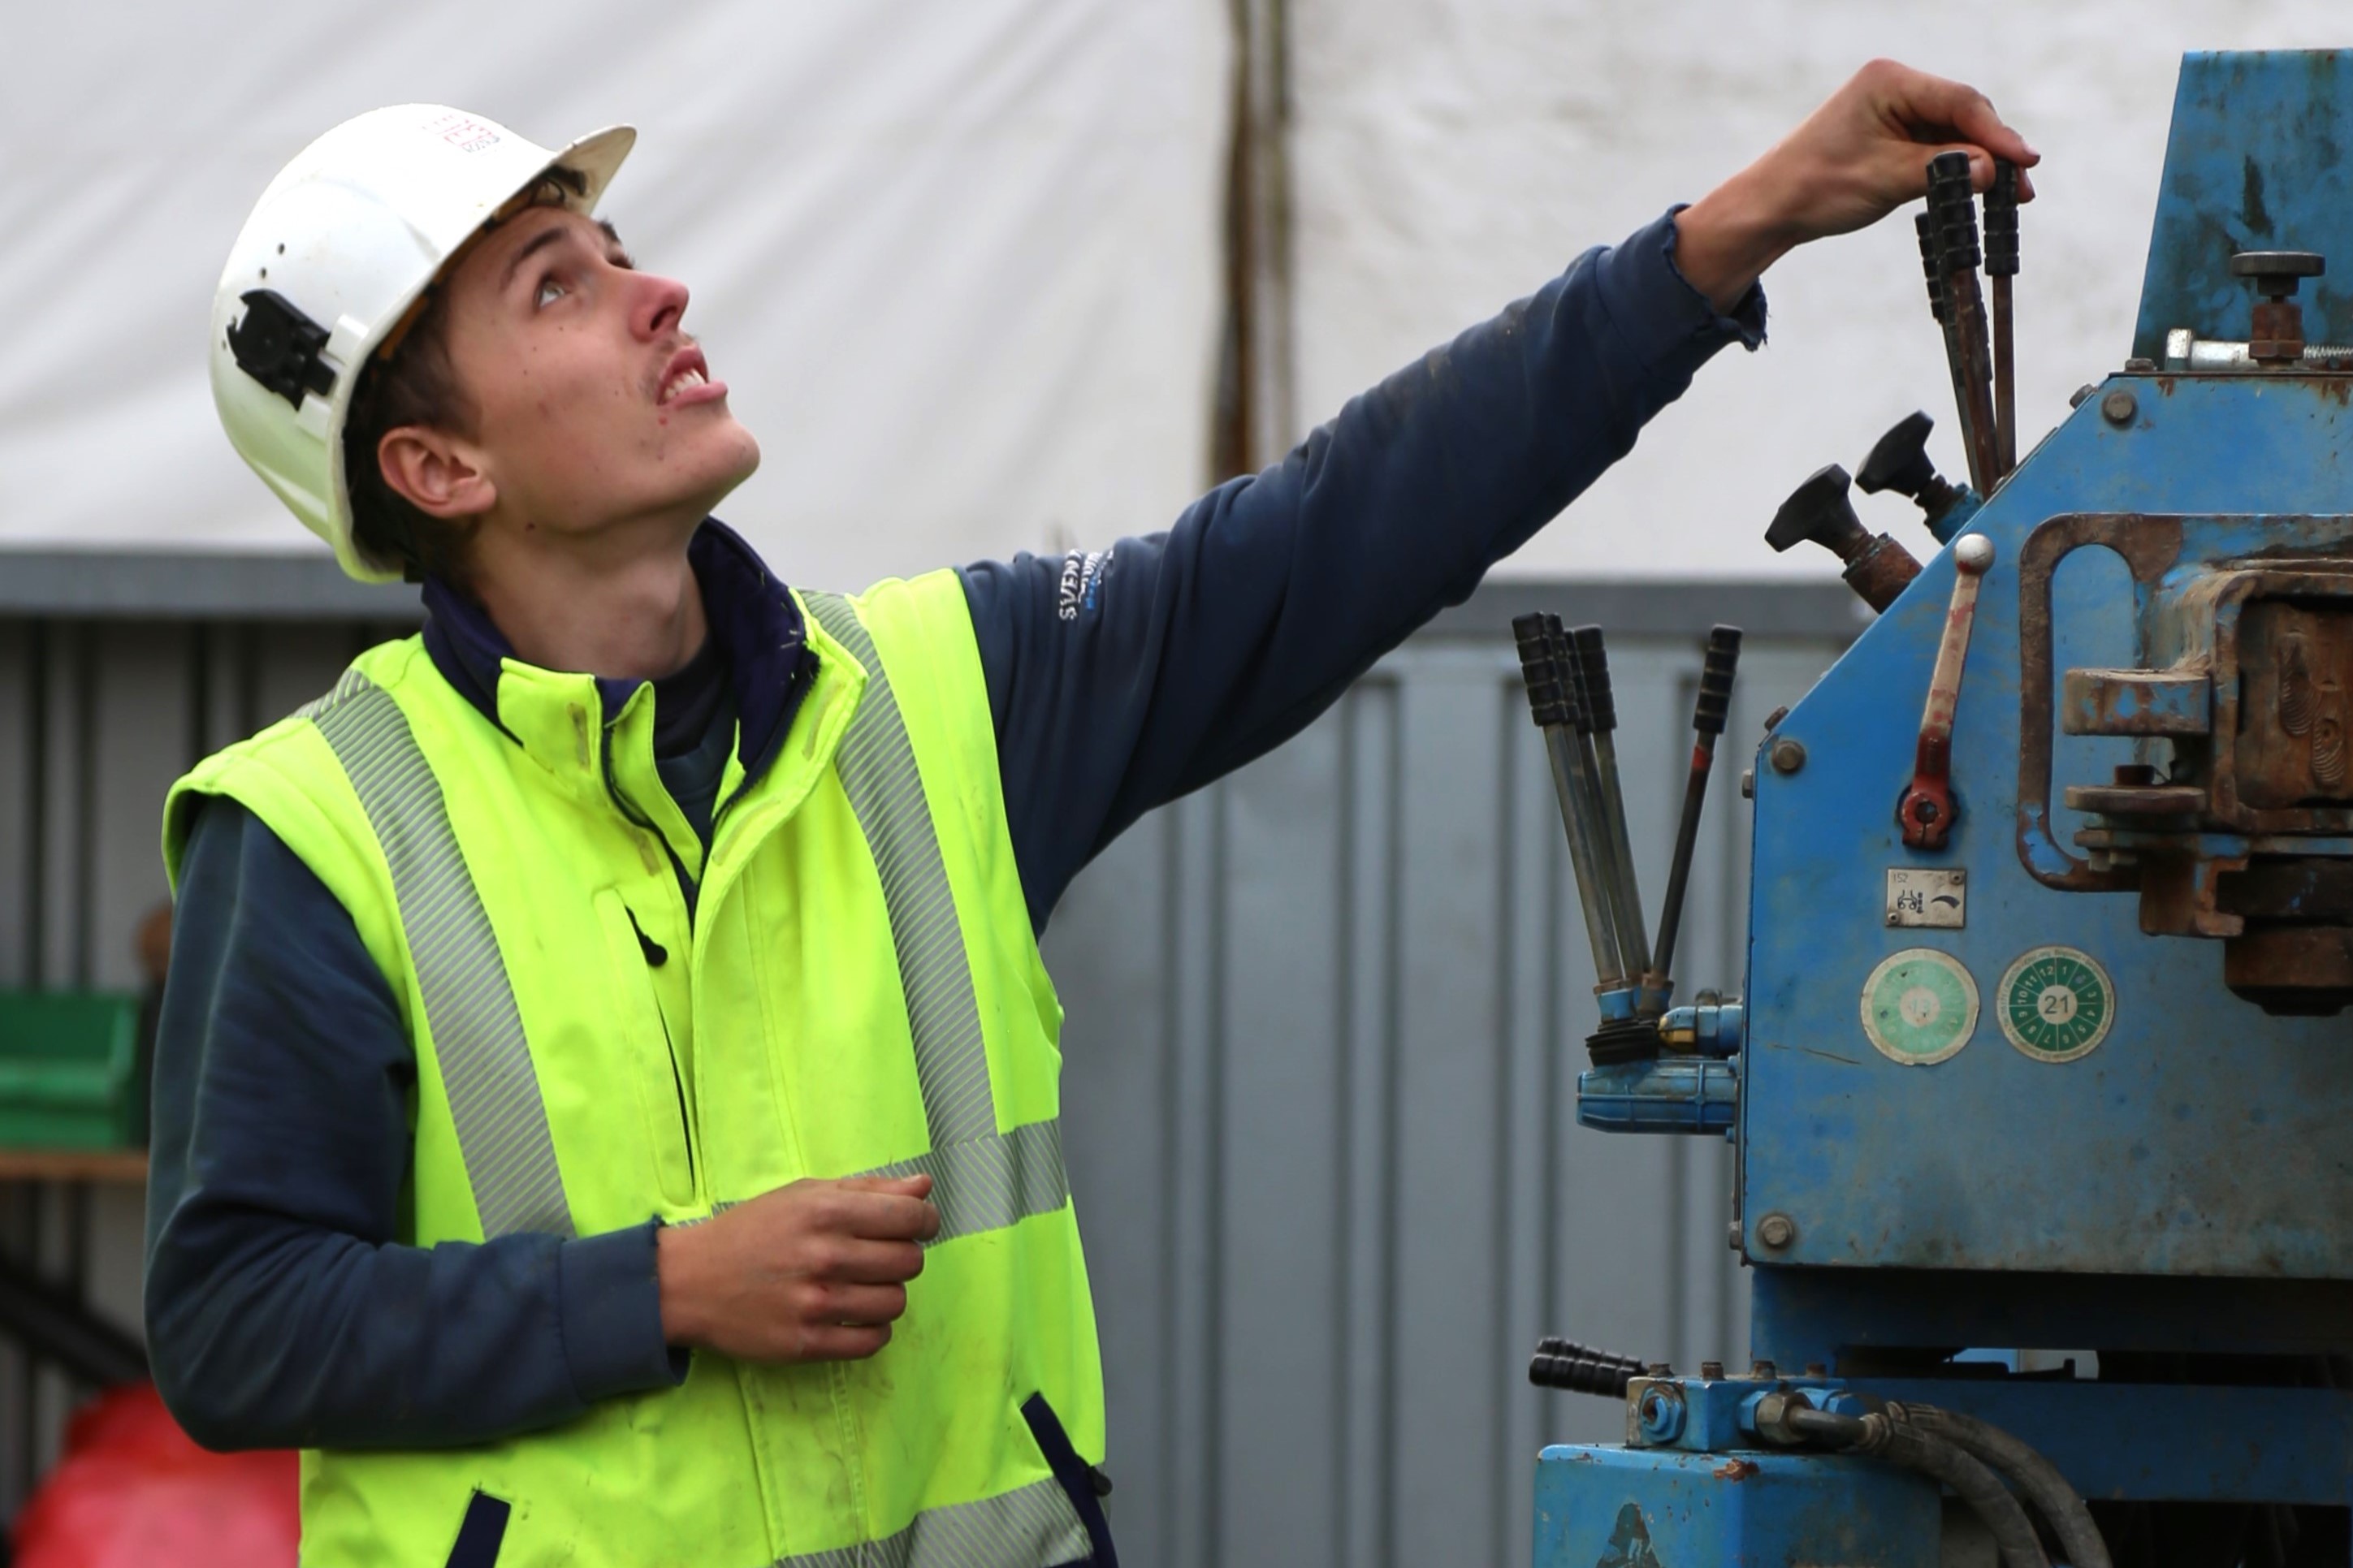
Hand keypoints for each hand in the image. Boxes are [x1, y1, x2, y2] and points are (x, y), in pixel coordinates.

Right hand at [657, 1174, 939, 1361]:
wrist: (689, 1281)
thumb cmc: (752, 1231)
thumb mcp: (805, 1194)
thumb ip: (868, 1189)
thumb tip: (924, 1186)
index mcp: (826, 1212)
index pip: (911, 1217)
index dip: (923, 1220)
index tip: (914, 1226)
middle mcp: (825, 1257)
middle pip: (909, 1262)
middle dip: (901, 1257)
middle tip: (875, 1257)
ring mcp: (816, 1304)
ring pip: (896, 1303)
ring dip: (886, 1294)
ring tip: (859, 1286)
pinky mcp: (807, 1344)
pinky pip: (873, 1341)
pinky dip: (873, 1329)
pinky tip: (853, 1315)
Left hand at [1674, 59, 2039, 311]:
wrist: (1773, 207)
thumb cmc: (1817, 187)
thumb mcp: (1885, 179)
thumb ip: (1943, 171)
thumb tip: (1994, 171)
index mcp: (1888, 81)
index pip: (1959, 102)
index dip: (1997, 133)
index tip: (2025, 161)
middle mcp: (1896, 87)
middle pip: (1963, 114)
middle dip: (1993, 151)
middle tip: (2021, 189)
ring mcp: (1896, 109)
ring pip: (1955, 133)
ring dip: (1981, 163)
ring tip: (2010, 197)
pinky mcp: (1895, 134)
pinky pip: (1939, 147)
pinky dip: (1958, 169)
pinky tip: (1980, 190)